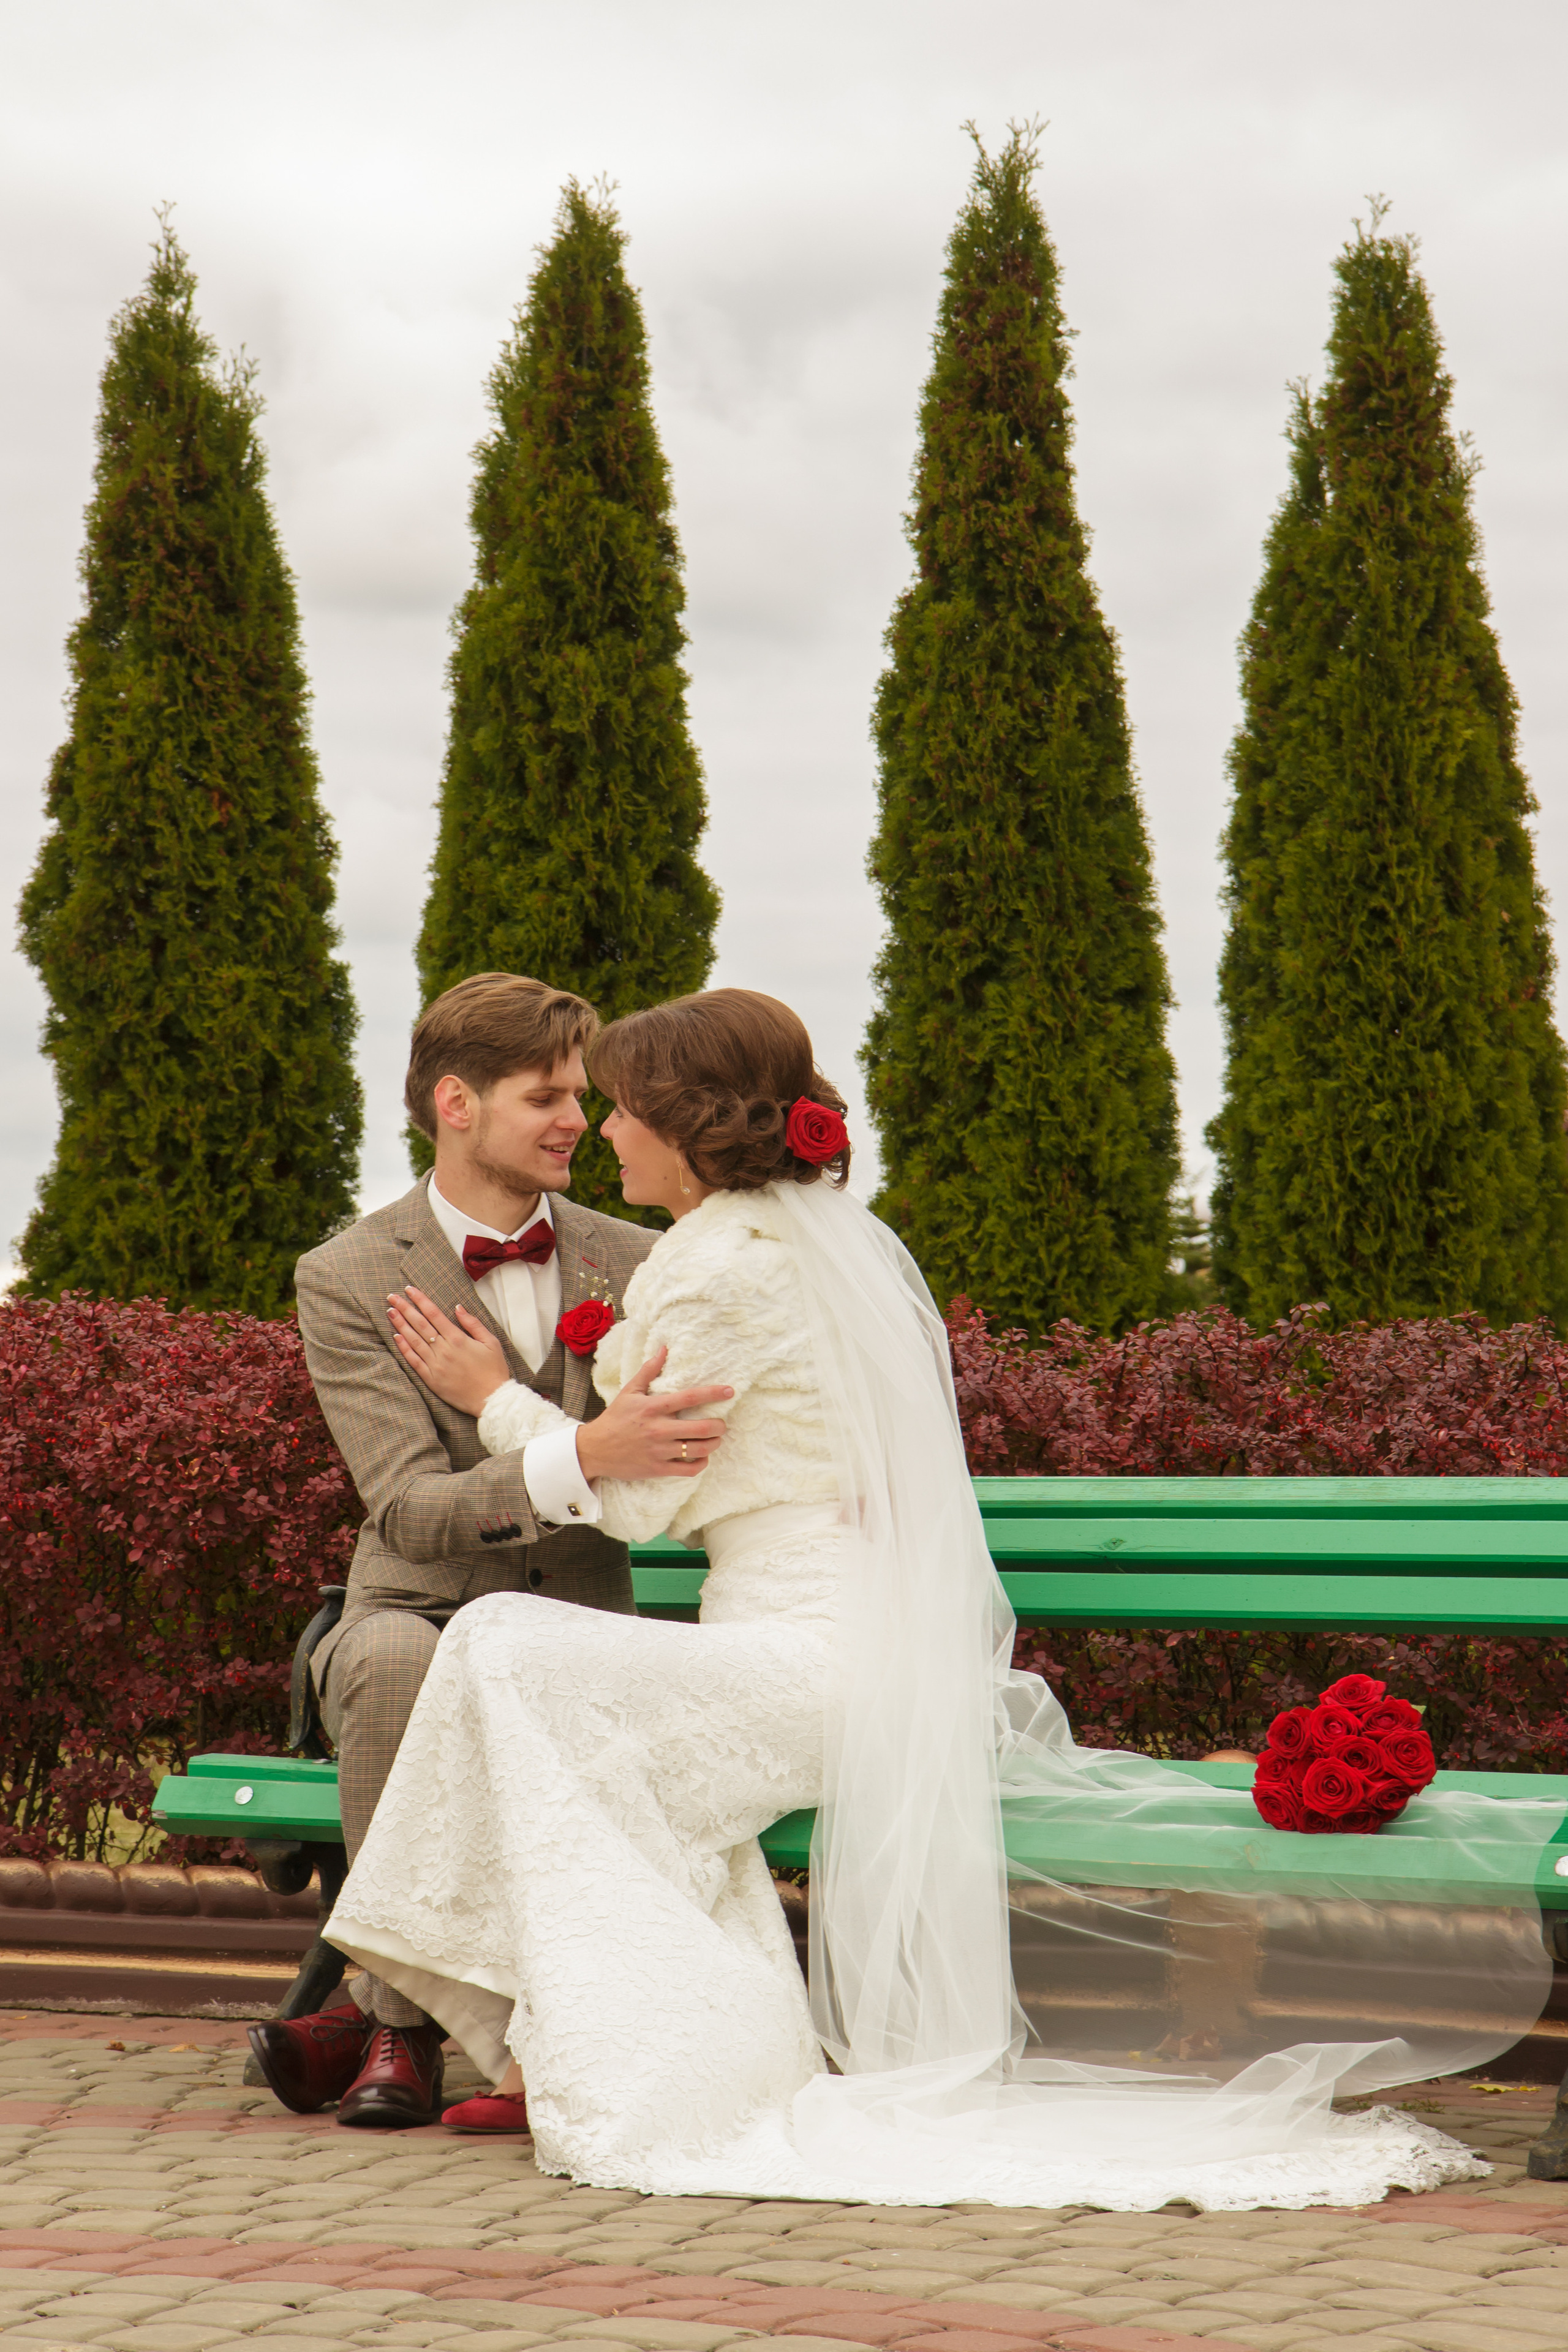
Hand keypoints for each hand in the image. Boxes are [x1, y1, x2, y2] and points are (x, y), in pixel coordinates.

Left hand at [388, 1285, 510, 1416]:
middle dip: (405, 1308)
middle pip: (420, 1324)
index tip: (409, 1289)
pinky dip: (404, 1348)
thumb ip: (473, 1323)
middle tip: (391, 1297)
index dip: (420, 1300)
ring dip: (400, 1325)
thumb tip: (457, 1307)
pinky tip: (396, 1337)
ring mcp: (436, 1365)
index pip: (434, 1314)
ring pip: (414, 1341)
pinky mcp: (431, 1379)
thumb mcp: (490, 1342)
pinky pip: (414, 1361)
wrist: (491, 1399)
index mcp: (458, 1339)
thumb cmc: (494, 1370)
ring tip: (390, 1312)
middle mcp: (444, 1350)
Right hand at [576, 1347, 731, 1482]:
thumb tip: (664, 1349)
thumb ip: (649, 1371)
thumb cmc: (615, 1418)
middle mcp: (658, 1429)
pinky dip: (701, 1463)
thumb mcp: (629, 1391)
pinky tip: (702, 1457)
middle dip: (718, 1426)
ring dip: (713, 1444)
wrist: (595, 1449)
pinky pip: (688, 1469)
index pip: (690, 1397)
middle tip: (722, 1424)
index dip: (713, 1393)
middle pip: (701, 1428)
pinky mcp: (657, 1469)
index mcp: (653, 1407)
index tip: (730, 1391)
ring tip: (715, 1439)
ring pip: (698, 1450)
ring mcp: (659, 1451)